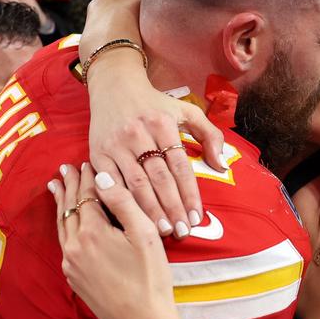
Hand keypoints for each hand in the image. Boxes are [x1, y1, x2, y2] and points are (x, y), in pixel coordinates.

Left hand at [49, 163, 181, 318]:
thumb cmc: (151, 279)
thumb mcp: (144, 235)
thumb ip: (123, 202)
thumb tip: (101, 177)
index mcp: (92, 232)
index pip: (86, 196)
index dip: (86, 178)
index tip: (84, 162)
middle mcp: (75, 246)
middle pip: (69, 209)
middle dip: (68, 187)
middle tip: (65, 169)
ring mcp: (71, 264)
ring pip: (62, 226)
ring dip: (61, 204)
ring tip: (56, 188)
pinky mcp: (74, 279)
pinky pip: (64, 243)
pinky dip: (64, 226)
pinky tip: (66, 223)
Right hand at [87, 48, 224, 236]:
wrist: (114, 86)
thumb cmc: (154, 104)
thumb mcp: (186, 111)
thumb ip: (209, 135)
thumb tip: (222, 166)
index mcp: (163, 124)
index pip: (180, 166)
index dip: (190, 194)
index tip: (197, 218)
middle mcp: (139, 133)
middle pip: (159, 179)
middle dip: (172, 208)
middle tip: (182, 232)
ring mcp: (116, 144)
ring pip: (136, 184)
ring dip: (150, 211)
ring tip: (164, 231)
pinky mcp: (97, 152)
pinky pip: (112, 183)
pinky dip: (123, 202)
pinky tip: (133, 218)